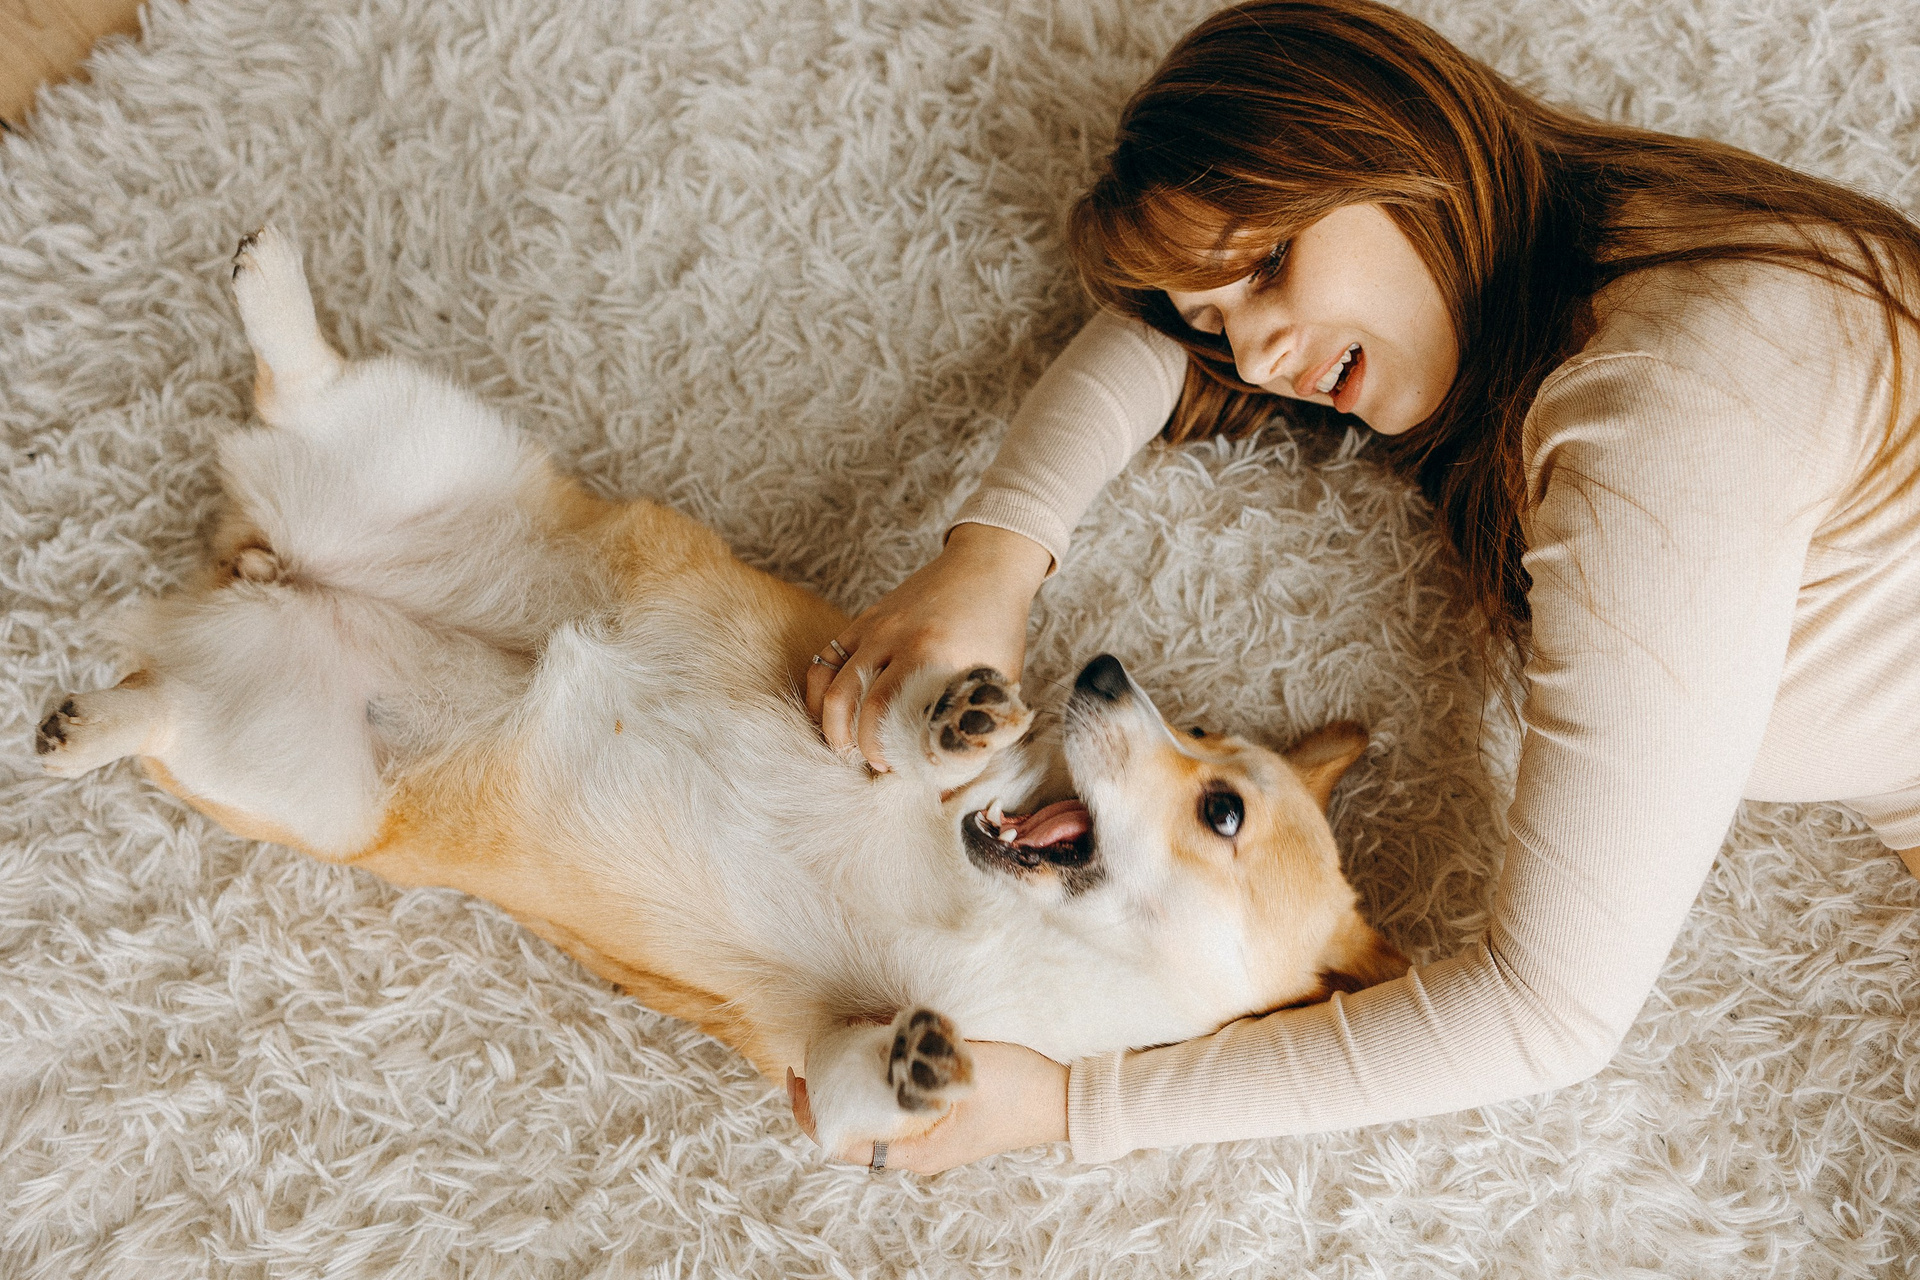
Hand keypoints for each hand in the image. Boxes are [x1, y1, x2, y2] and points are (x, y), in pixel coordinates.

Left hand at [786, 1040, 1069, 1173]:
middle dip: (828, 1093)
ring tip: (840, 1047)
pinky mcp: (947, 1120)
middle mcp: (918, 1152)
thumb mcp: (962, 1070)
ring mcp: (933, 1137)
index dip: (810, 1112)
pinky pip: (900, 1105)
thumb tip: (870, 1035)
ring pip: (876, 1115)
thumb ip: (916, 1058)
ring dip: (855, 1084)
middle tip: (812, 1053)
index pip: (842, 1142)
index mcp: (915, 1153)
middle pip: (854, 1127)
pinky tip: (882, 1050)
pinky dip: (882, 1080)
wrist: (1068, 1100)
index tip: (796, 1075)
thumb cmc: (1019, 1090)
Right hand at [807, 523, 1051, 770]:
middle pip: (848, 700)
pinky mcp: (863, 619)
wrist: (987, 567)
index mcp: (930, 653)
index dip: (878, 748)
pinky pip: (826, 657)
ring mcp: (874, 626)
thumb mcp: (1001, 678)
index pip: (884, 712)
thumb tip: (954, 784)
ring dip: (828, 720)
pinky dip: (821, 690)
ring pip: (828, 680)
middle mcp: (894, 638)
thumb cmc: (999, 627)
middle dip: (850, 742)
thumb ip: (979, 727)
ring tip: (843, 746)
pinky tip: (830, 713)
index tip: (889, 769)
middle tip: (867, 763)